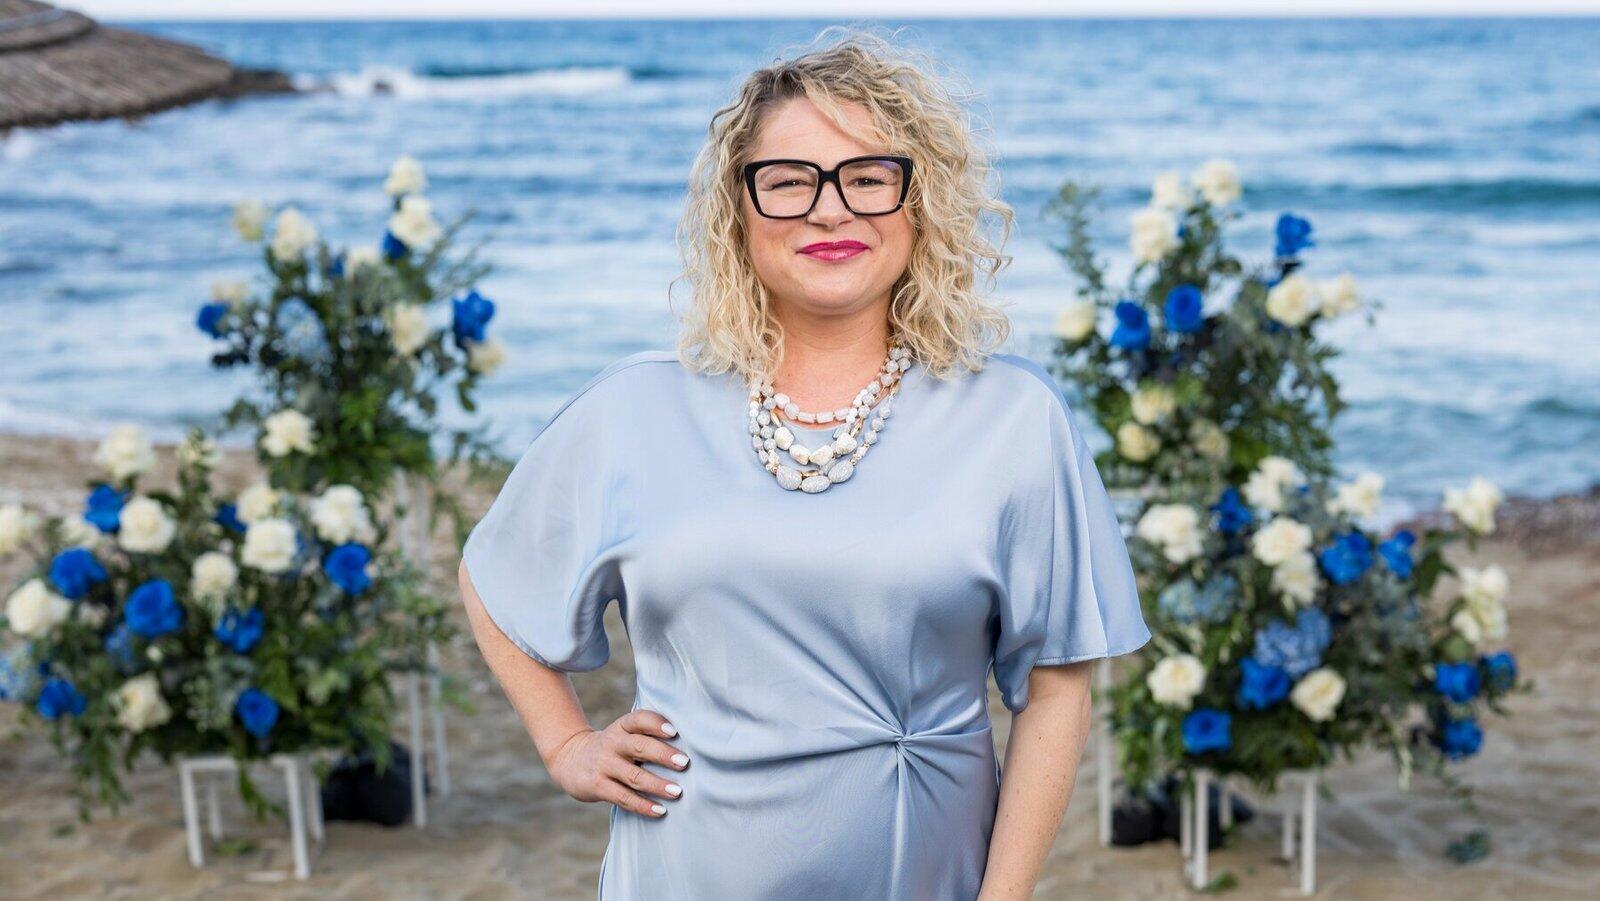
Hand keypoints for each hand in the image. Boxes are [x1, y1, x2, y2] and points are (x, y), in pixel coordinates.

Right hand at [546, 709, 688, 817]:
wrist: (571, 760)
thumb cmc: (614, 748)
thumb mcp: (624, 734)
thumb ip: (648, 736)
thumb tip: (689, 748)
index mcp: (622, 726)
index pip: (639, 719)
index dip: (656, 723)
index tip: (674, 732)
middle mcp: (612, 742)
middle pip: (639, 746)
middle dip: (663, 755)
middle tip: (684, 763)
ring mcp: (603, 765)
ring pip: (633, 776)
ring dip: (657, 784)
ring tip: (677, 792)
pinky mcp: (597, 786)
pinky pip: (623, 797)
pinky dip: (643, 805)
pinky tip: (660, 810)